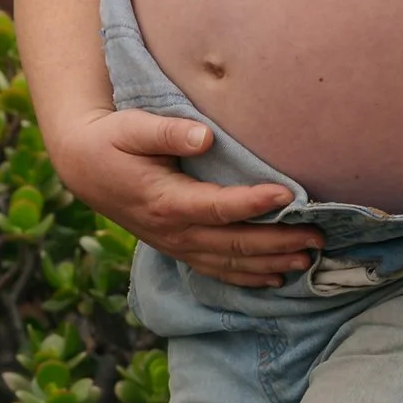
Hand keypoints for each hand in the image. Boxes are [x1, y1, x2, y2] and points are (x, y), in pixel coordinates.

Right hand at [50, 106, 320, 286]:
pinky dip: (248, 276)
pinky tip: (276, 276)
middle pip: (234, 242)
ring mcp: (176, 245)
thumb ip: (168, 131)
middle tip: (318, 236)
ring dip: (271, 262)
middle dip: (279, 241)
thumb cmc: (112, 140)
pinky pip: (217, 269)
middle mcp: (173, 231)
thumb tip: (204, 136)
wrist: (84, 168)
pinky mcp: (178, 249)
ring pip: (230, 261)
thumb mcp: (132, 126)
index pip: (219, 207)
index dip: (255, 203)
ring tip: (309, 258)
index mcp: (165, 201)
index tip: (289, 194)